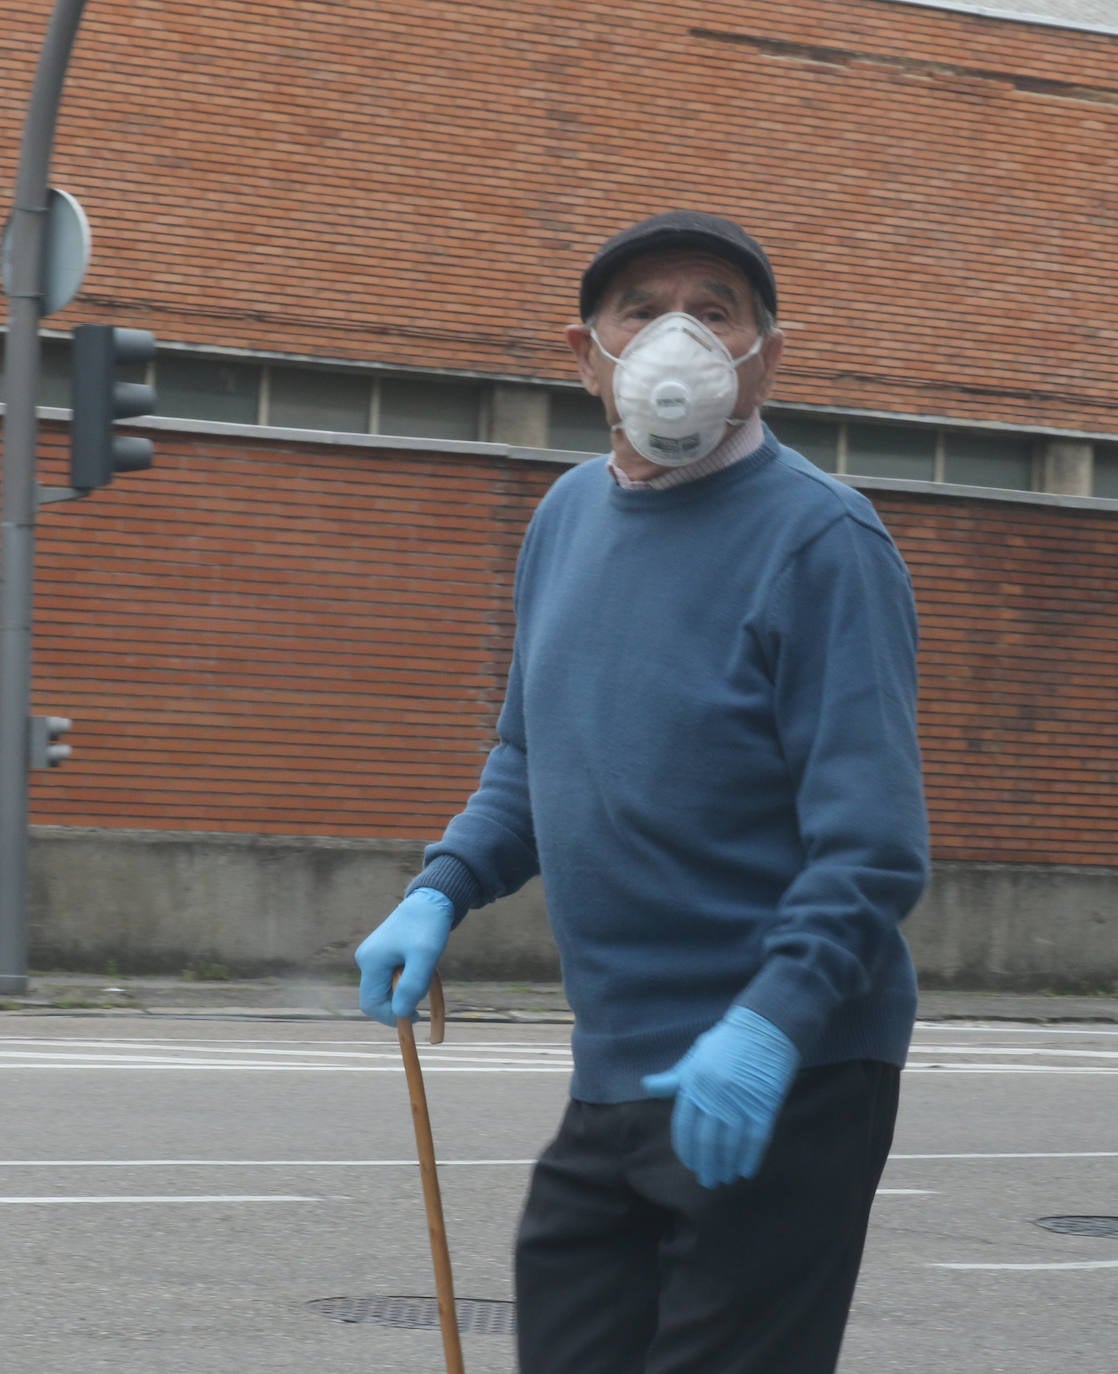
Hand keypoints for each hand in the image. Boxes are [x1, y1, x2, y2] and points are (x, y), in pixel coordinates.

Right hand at [355, 888, 454, 1026]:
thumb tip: (400, 1013)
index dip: (390, 1017)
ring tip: (424, 980)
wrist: (431, 900)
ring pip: (384, 989)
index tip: (415, 1018)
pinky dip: (404, 982)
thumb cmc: (428, 926)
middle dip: (397, 1005)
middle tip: (422, 1004)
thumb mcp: (425, 958)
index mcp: (371, 962)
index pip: (371, 1004)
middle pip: (376, 998)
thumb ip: (411, 986)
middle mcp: (366, 959)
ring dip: (403, 993)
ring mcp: (373, 956)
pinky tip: (420, 972)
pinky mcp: (382, 953)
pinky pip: (389, 978)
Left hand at [642, 1007, 799, 1187]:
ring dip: (727, 1165)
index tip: (689, 1164)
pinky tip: (746, 1170)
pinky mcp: (764, 1104)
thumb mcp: (695, 1057)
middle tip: (707, 1181)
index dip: (686, 1149)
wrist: (764, 1027)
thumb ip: (674, 1079)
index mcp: (695, 1082)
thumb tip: (646, 1086)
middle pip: (707, 1140)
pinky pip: (756, 1138)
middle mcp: (715, 1094)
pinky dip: (750, 1157)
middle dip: (706, 1165)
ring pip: (731, 1144)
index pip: (684, 1125)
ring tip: (725, 1178)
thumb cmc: (726, 1042)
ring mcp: (741, 1100)